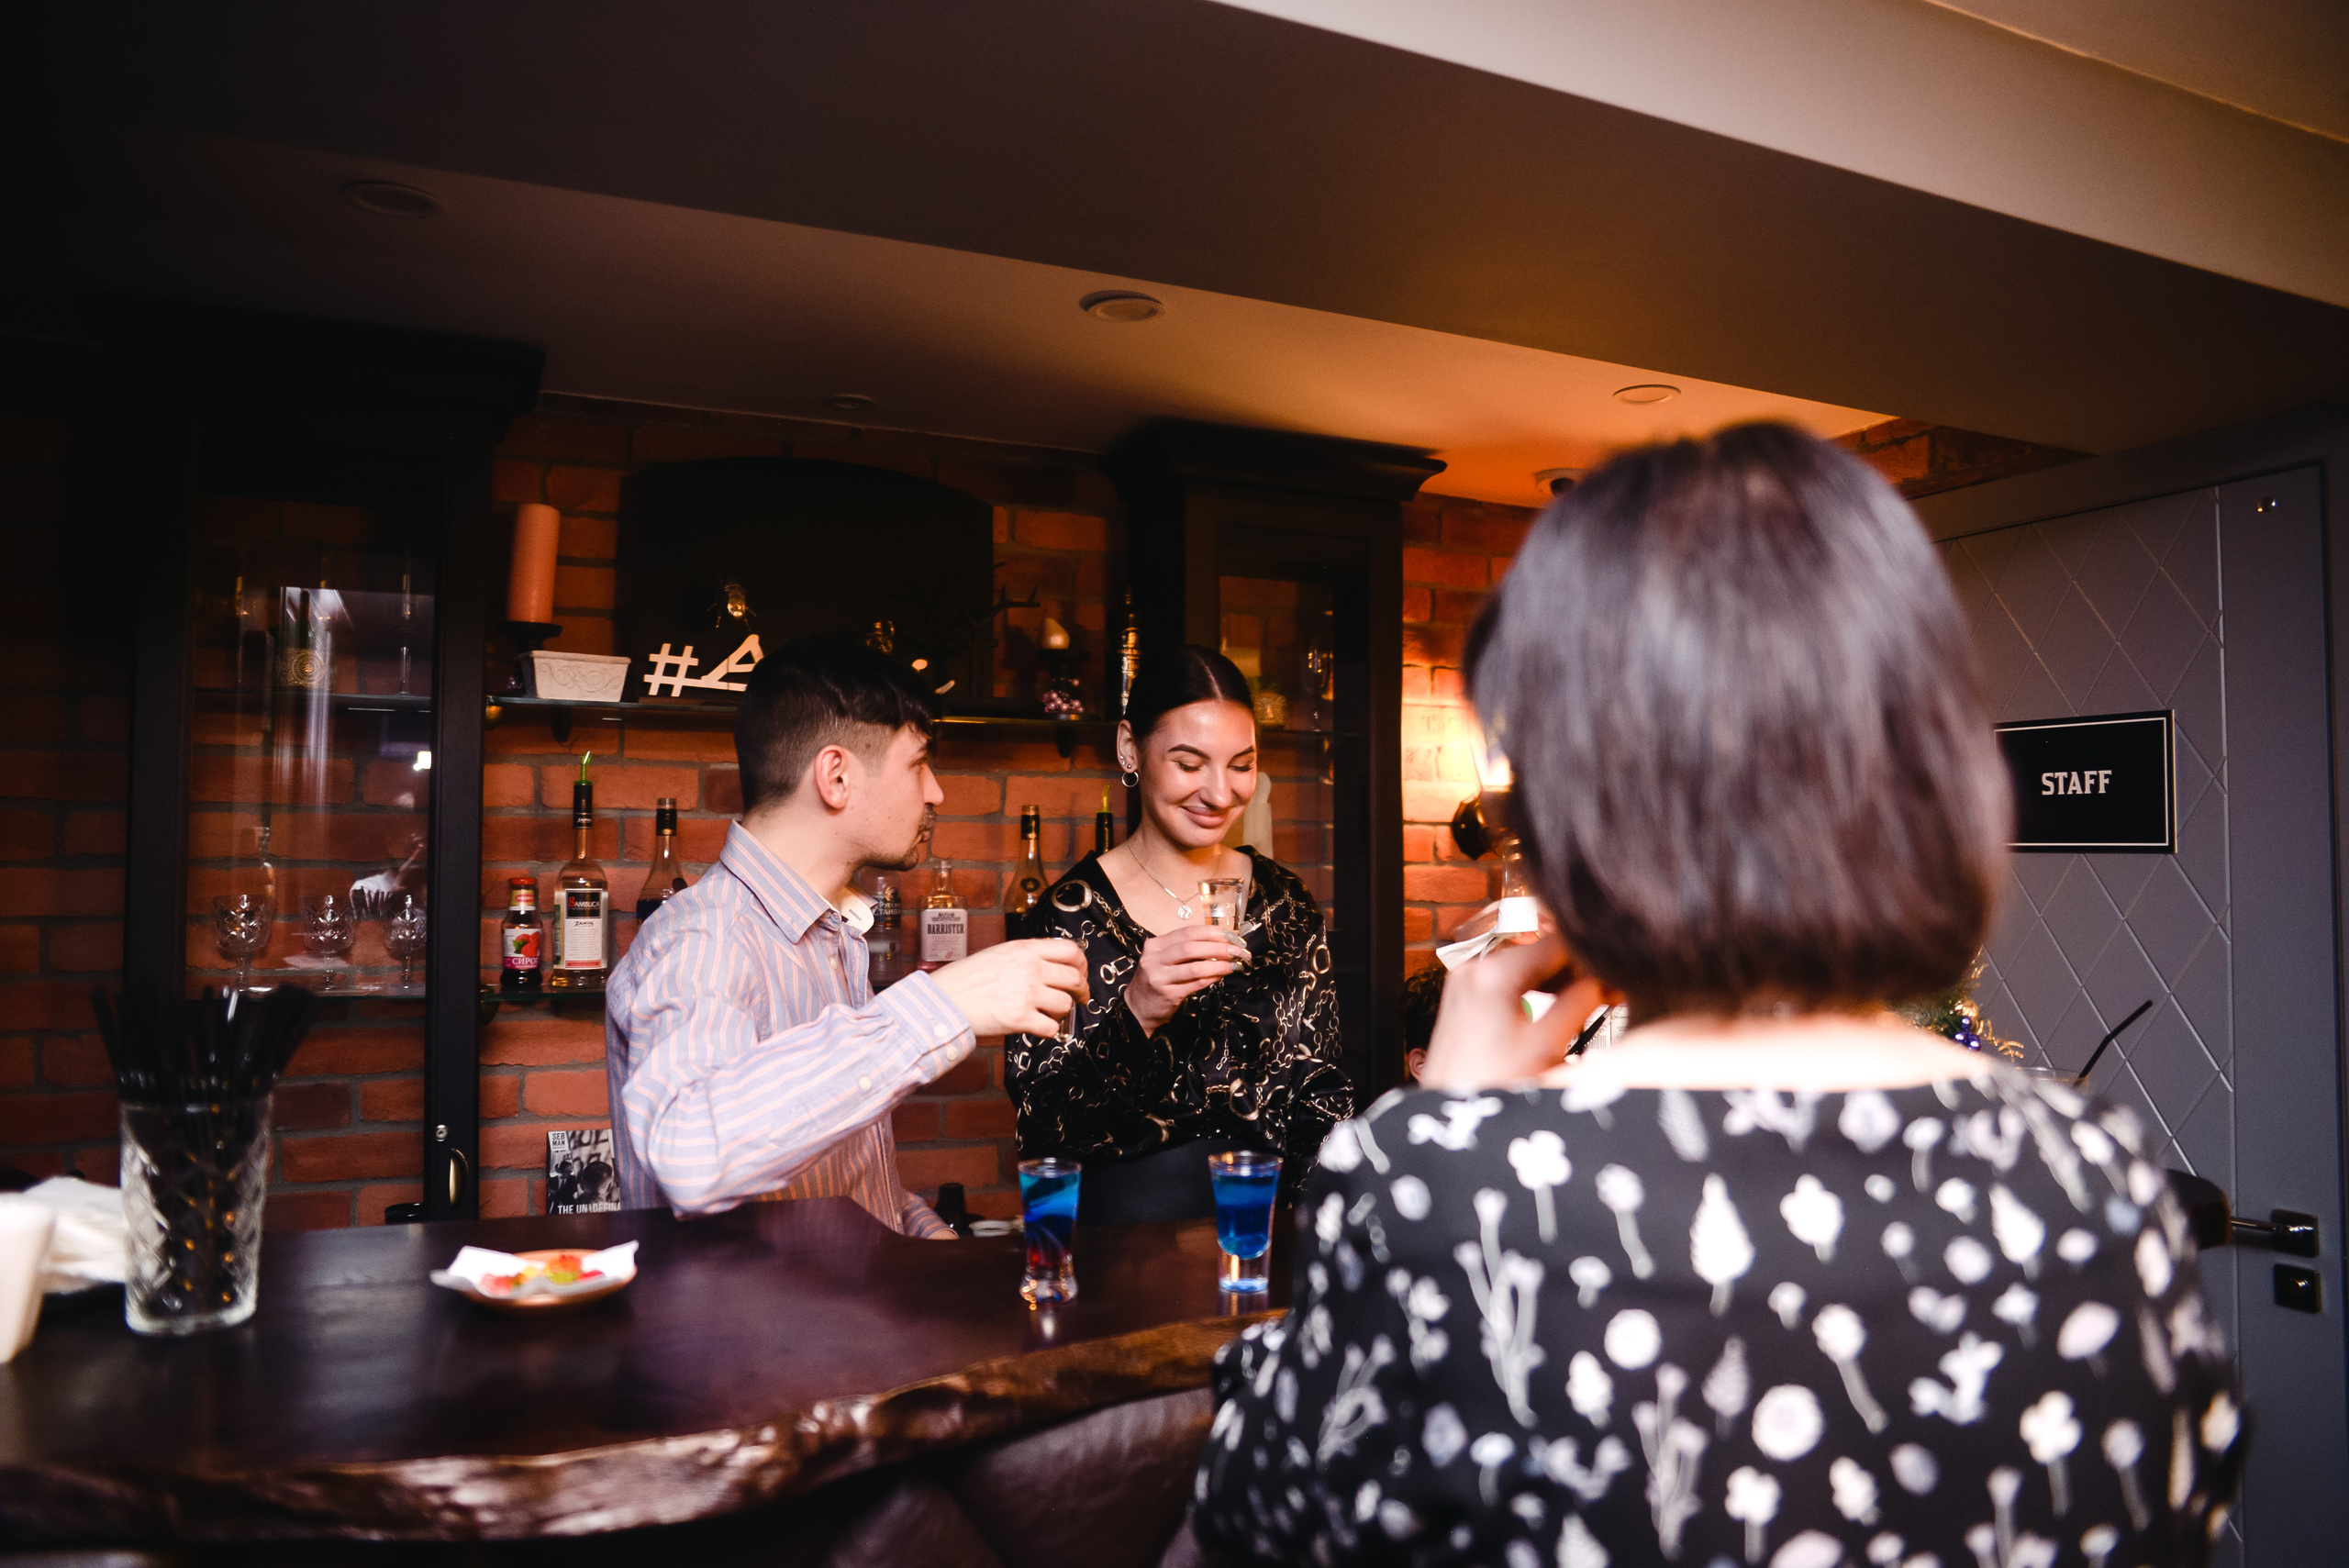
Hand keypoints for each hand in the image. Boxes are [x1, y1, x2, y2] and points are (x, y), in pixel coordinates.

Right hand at [932, 939, 1089, 1037]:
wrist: (943, 1000)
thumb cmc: (966, 979)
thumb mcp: (999, 954)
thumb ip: (1027, 956)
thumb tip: (1053, 965)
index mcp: (1025, 949)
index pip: (1070, 950)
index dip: (1082, 964)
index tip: (1081, 974)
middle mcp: (1030, 968)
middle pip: (1074, 978)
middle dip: (1080, 991)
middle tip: (1079, 999)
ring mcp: (1026, 993)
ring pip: (1065, 1004)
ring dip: (1061, 1012)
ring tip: (1048, 1013)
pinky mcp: (1020, 1018)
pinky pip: (1051, 1028)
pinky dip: (1048, 1030)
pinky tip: (1038, 1027)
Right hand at [1124, 924, 1247, 1034]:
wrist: (1137, 1009)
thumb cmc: (1157, 980)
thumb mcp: (1164, 959)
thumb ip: (1185, 950)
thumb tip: (1221, 942)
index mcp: (1155, 945)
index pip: (1188, 932)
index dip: (1212, 932)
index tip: (1232, 935)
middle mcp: (1154, 959)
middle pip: (1191, 947)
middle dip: (1219, 947)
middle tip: (1239, 950)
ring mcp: (1159, 977)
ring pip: (1195, 967)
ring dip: (1219, 964)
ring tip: (1235, 964)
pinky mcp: (1167, 994)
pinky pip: (1195, 983)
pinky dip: (1212, 977)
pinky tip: (1223, 974)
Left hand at [1418, 935, 1620, 1089]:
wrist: (1448, 1113)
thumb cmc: (1489, 1086)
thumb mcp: (1546, 1045)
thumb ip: (1580, 1003)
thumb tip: (1604, 981)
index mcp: (1492, 972)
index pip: (1555, 943)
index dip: (1590, 958)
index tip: (1614, 975)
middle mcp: (1472, 968)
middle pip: (1537, 952)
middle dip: (1573, 971)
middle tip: (1607, 993)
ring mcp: (1463, 982)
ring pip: (1522, 967)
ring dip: (1554, 982)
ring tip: (1585, 1003)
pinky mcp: (1461, 999)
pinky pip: (1505, 982)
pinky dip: (1531, 991)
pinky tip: (1553, 1010)